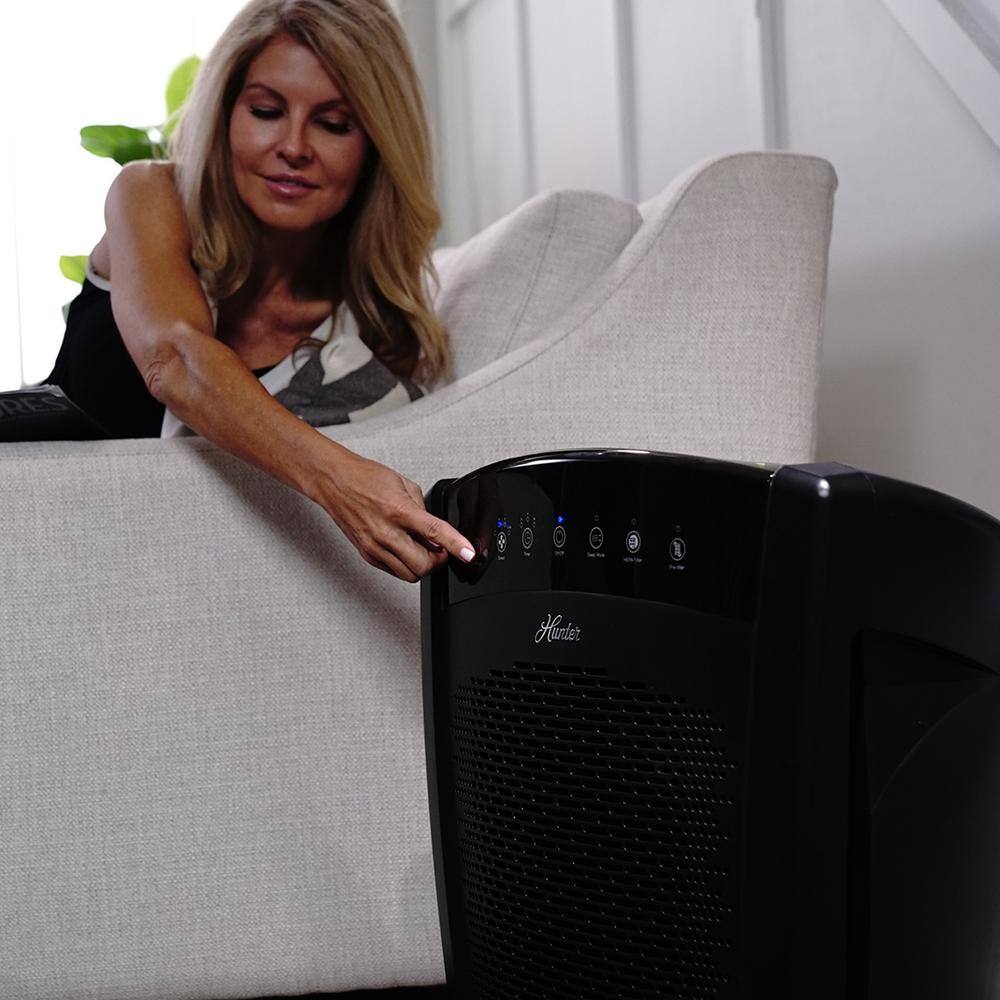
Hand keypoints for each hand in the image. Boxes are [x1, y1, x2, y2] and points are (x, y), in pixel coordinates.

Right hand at [318, 450, 474, 581]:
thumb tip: (434, 532)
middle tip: (441, 549)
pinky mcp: (367, 554)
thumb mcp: (404, 484)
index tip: (468, 554)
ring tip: (422, 550)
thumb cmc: (365, 478)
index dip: (455, 546)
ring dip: (422, 566)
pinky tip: (405, 550)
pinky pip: (394, 571)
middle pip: (423, 564)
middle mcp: (385, 532)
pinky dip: (405, 565)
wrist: (334, 482)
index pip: (434, 532)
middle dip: (438, 560)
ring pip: (409, 575)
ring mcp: (374, 546)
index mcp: (398, 510)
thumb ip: (423, 510)